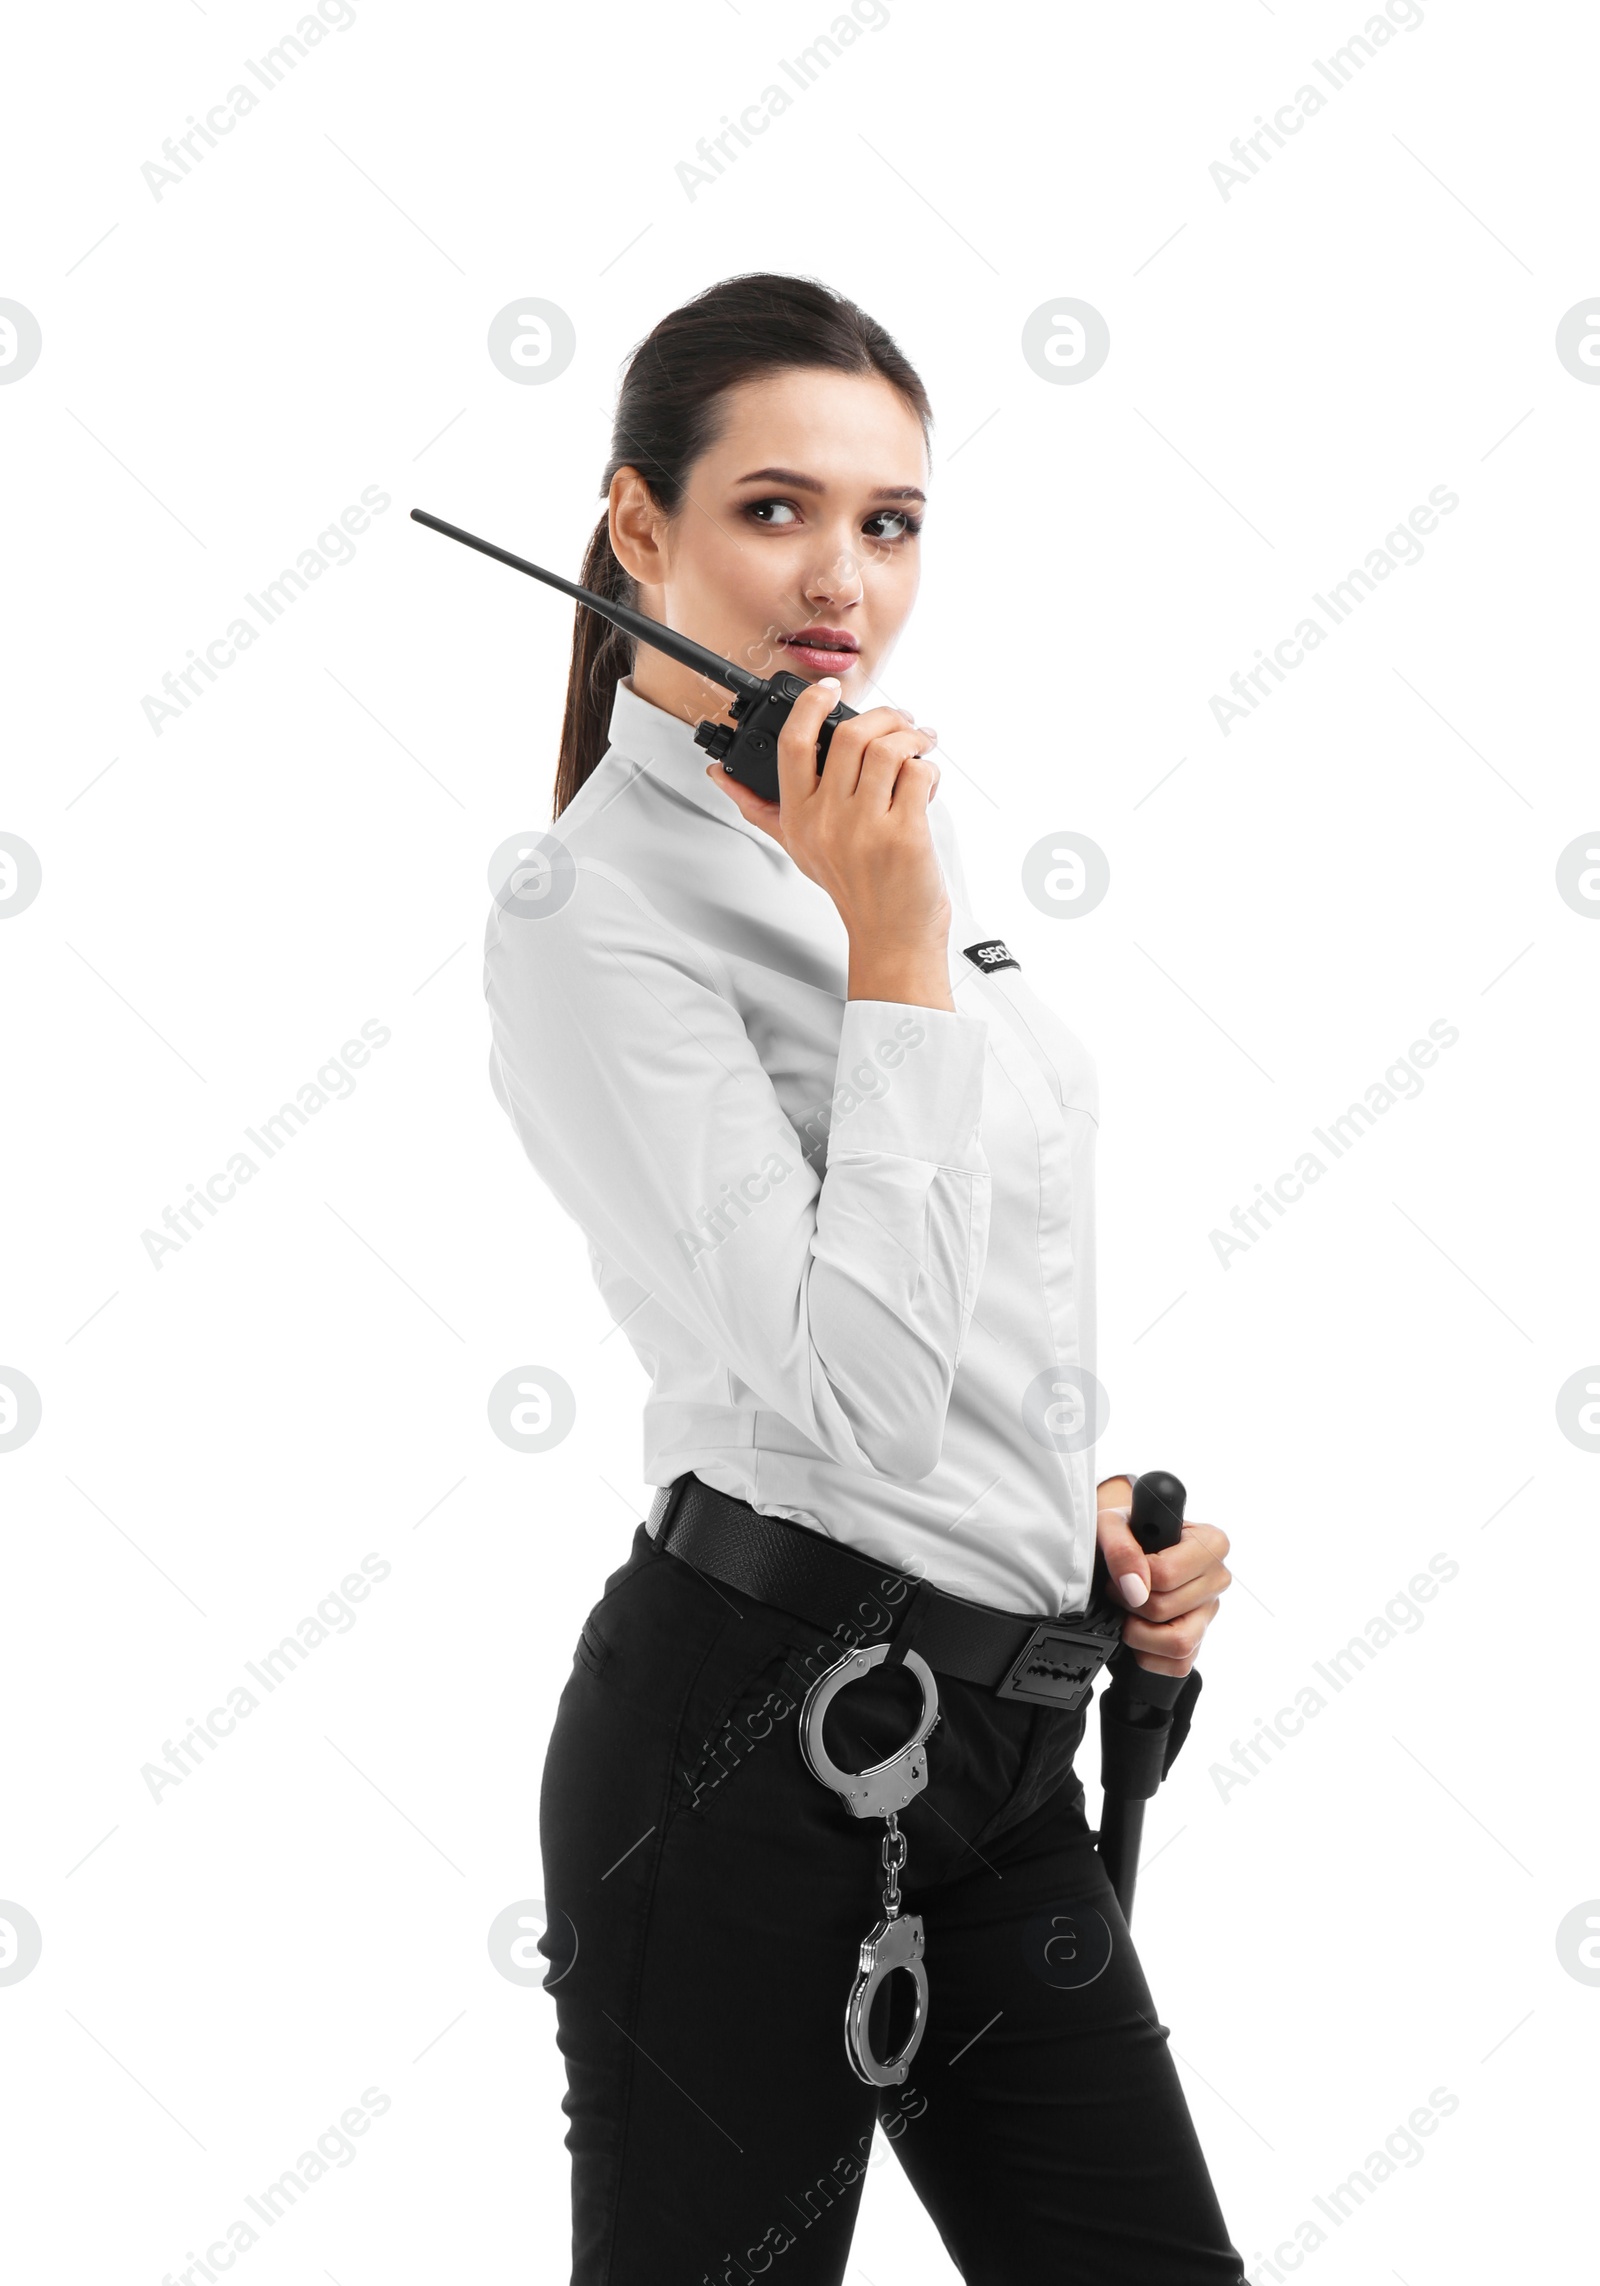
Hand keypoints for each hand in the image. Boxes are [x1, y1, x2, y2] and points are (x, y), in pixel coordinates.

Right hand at [705, 679, 949, 1000]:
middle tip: (901, 721)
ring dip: (912, 736)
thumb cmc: (853, 890)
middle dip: (884, 716)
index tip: (829, 689)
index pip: (791, 744)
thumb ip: (761, 809)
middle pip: (848, 735)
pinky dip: (929, 769)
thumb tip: (720, 776)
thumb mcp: (798, 849)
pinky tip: (928, 783)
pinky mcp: (904, 834)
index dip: (810, 705)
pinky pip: (918, 774)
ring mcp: (865, 827)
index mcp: (798, 817)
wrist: (891, 937)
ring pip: (887, 748)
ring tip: (921, 744)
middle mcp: (827, 820)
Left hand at [1095, 1477, 1231, 1678]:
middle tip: (1118, 1591)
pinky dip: (1149, 1655)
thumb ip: (1121, 1548)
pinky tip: (1139, 1630)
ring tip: (1128, 1613)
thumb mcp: (1112, 1524)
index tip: (1121, 1571)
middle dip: (1129, 1605)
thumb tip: (1135, 1589)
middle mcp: (1218, 1578)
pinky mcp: (1200, 1641)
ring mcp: (1210, 1613)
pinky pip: (1178, 1665)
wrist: (1125, 1548)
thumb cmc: (1126, 1533)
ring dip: (1139, 1634)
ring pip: (1178, 1643)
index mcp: (1211, 1543)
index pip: (1166, 1575)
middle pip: (1165, 1610)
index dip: (1131, 1578)